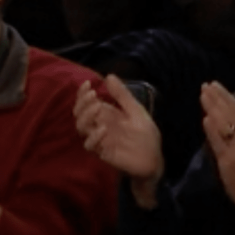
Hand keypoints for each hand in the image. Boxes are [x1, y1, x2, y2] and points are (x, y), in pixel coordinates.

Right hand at [74, 75, 162, 206]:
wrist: (154, 158)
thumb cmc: (145, 135)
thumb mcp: (136, 111)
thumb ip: (123, 96)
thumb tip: (109, 76)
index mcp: (106, 114)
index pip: (87, 102)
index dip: (83, 93)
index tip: (87, 83)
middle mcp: (99, 125)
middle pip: (80, 114)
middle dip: (82, 103)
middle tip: (92, 95)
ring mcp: (100, 139)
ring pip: (81, 128)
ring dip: (86, 116)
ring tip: (97, 107)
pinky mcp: (103, 152)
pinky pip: (90, 145)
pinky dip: (94, 136)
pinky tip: (103, 129)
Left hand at [199, 82, 234, 216]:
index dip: (227, 96)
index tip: (215, 84)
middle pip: (232, 113)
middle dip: (219, 97)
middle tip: (206, 84)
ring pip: (226, 124)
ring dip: (214, 108)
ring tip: (203, 94)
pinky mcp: (229, 160)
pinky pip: (220, 144)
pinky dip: (214, 131)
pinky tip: (206, 120)